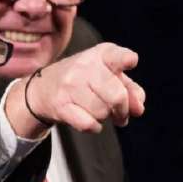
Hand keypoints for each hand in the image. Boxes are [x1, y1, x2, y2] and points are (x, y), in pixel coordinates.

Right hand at [5, 43, 145, 136]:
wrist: (44, 88)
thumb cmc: (86, 81)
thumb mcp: (110, 77)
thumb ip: (132, 90)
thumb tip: (138, 109)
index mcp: (101, 55)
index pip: (115, 55)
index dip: (125, 59)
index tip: (131, 61)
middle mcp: (84, 66)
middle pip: (117, 96)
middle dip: (122, 110)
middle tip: (119, 113)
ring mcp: (70, 84)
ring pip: (102, 112)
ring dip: (105, 117)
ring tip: (98, 110)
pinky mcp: (60, 104)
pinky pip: (88, 123)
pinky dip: (94, 127)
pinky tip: (90, 120)